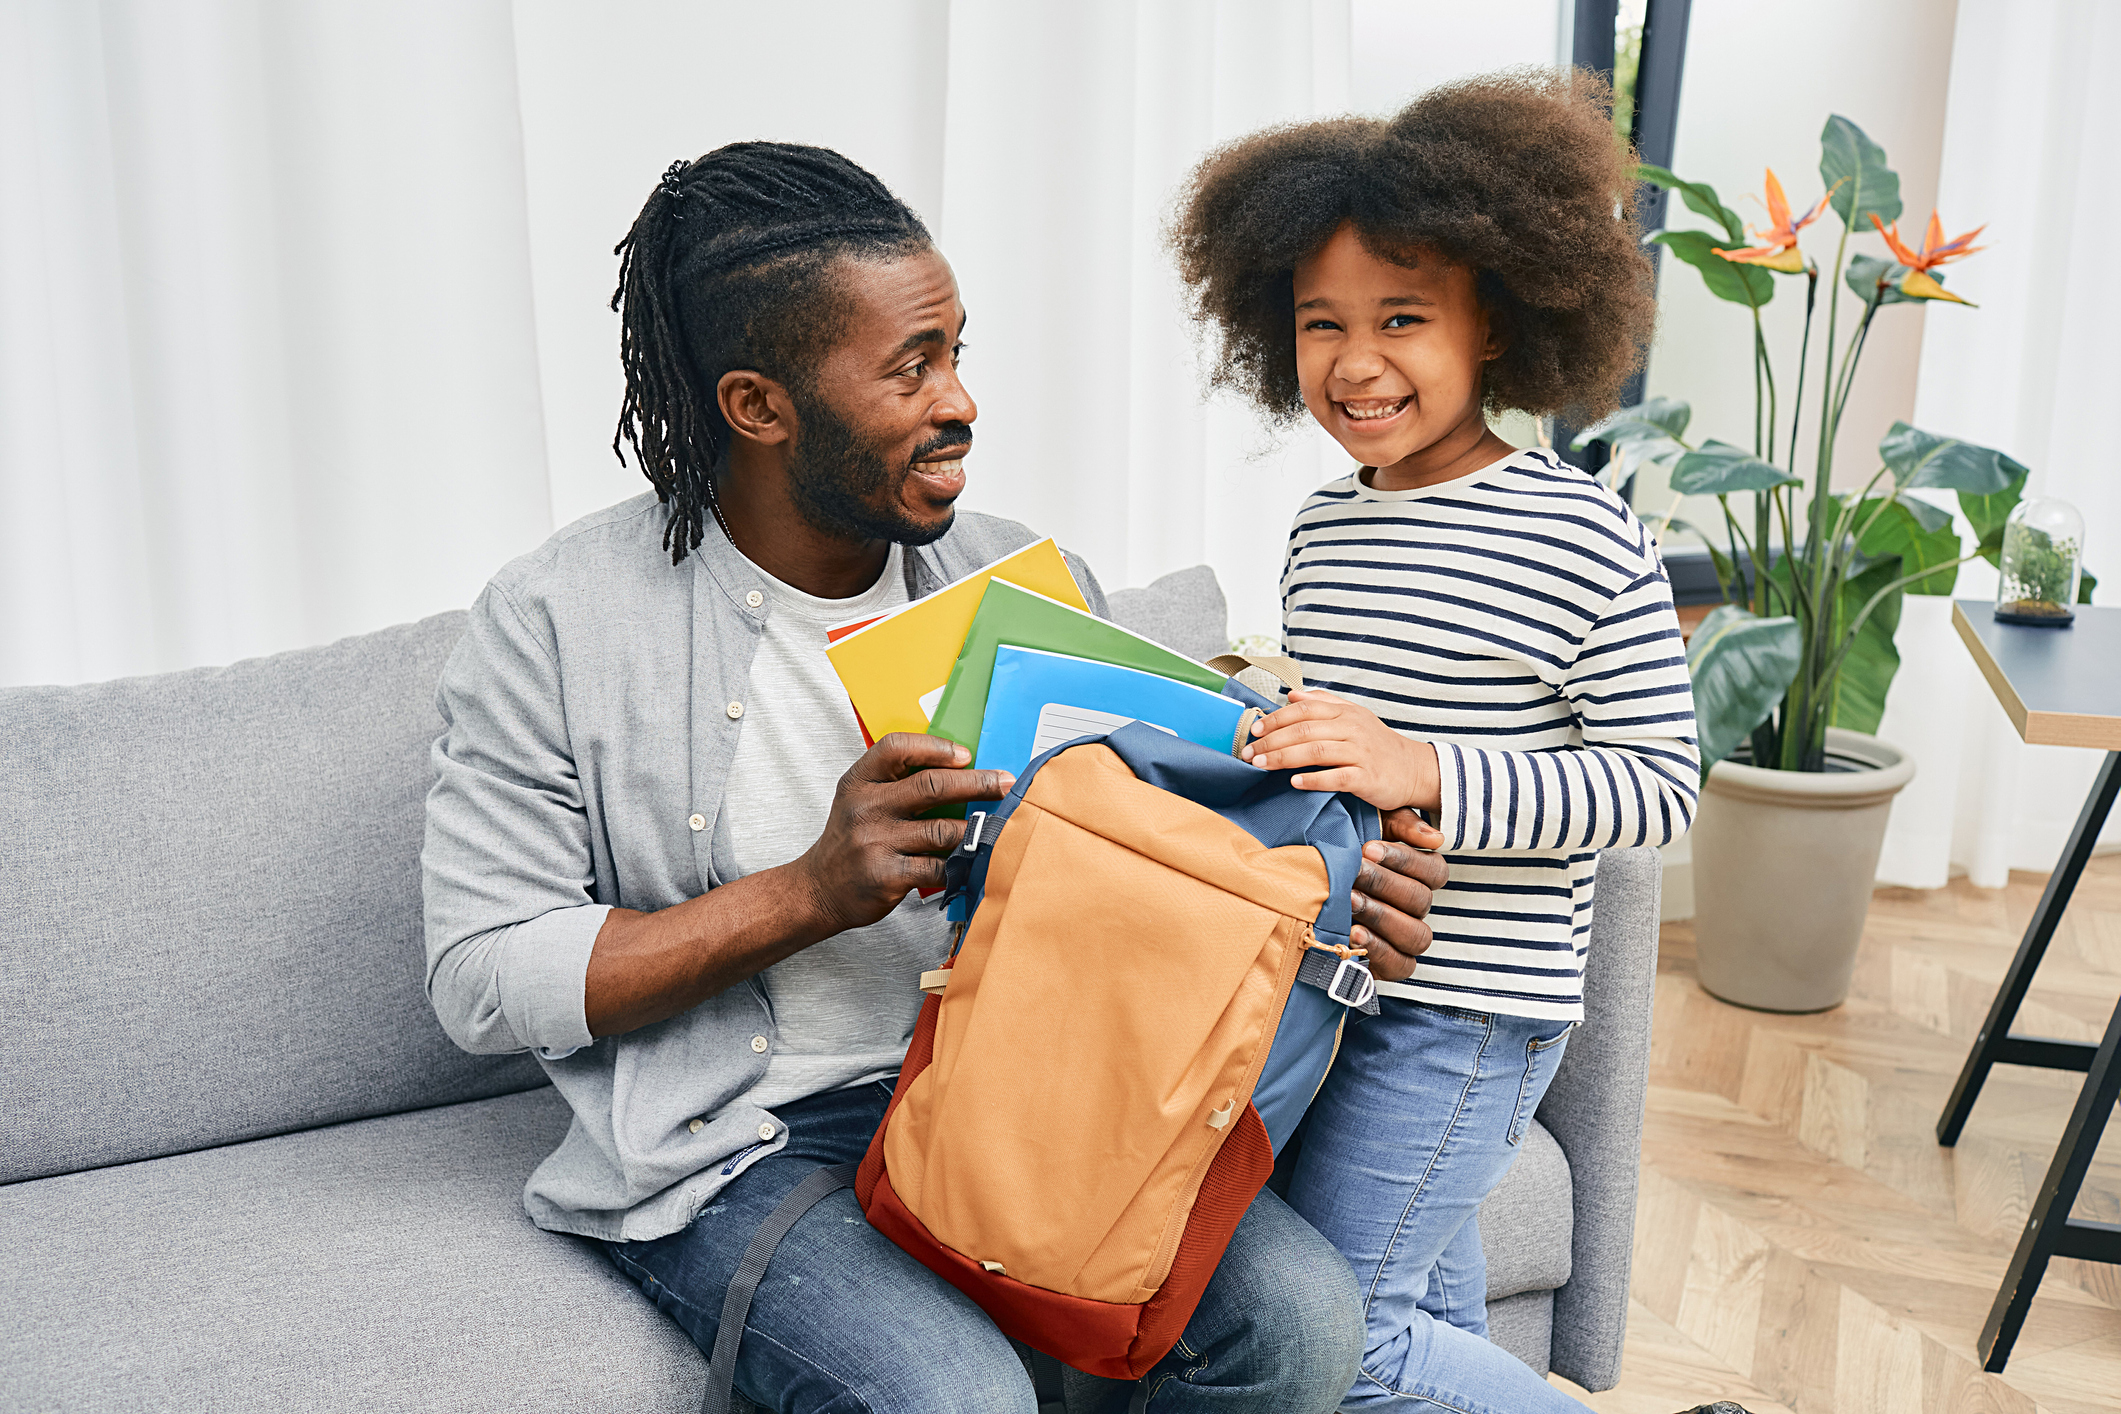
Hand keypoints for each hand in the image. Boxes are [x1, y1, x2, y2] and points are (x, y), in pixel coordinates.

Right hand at [792, 733, 1015, 933]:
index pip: (897, 747)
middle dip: (977, 783)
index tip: (966, 754)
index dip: (936, 747)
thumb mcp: (859, 799)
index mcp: (859, 781)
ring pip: (942, 831)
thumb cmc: (851, 840)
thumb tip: (961, 769)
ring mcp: (875, 843)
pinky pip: (937, 867)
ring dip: (974, 829)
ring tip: (995, 827)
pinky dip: (959, 864)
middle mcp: (865, 808)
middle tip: (1005, 784)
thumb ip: (896, 782)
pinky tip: (971, 861)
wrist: (819, 889)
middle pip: (931, 786)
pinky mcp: (887, 876)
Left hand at [1240, 689, 1440, 811]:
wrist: (1413, 769)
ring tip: (1260, 765)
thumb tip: (1292, 695)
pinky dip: (1313, 779)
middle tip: (1247, 752)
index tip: (1254, 730)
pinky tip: (1294, 782)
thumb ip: (1323, 703)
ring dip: (1283, 758)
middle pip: (1303, 730)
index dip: (1275, 718)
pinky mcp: (1367, 777)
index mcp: (1344, 712)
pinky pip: (1336, 777)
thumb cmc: (1376, 744)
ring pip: (1315, 751)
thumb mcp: (1353, 717)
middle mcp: (1351, 728)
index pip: (1303, 710)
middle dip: (1271, 741)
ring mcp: (1360, 752)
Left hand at [1349, 810, 1447, 980]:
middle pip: (1421, 900)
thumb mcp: (1365, 827)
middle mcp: (1417, 909)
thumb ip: (1399, 824)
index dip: (1406, 859)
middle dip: (1384, 884)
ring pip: (1417, 934)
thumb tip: (1434, 838)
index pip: (1434, 870)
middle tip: (1353, 872)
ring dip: (1382, 915)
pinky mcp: (1390, 964)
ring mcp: (1406, 939)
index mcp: (1418, 876)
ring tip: (1350, 901)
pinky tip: (1353, 932)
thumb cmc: (1339, 853)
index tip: (1368, 848)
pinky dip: (1379, 949)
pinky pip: (1401, 964)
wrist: (1300, 890)